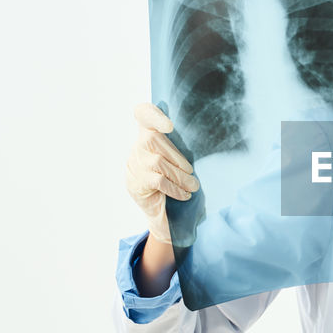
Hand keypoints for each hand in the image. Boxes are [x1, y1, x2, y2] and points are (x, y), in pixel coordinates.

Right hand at [124, 102, 197, 243]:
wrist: (165, 218)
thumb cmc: (177, 184)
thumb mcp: (180, 162)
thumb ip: (181, 147)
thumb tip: (199, 136)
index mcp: (148, 136)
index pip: (142, 114)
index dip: (152, 114)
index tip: (169, 126)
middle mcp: (137, 149)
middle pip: (151, 138)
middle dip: (176, 155)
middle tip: (191, 172)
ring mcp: (134, 166)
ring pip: (157, 162)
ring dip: (180, 175)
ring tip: (193, 186)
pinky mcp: (135, 184)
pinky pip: (158, 181)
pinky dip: (175, 187)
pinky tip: (185, 194)